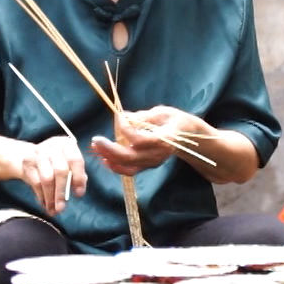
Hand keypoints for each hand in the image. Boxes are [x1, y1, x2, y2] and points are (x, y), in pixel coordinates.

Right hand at [17, 135, 87, 214]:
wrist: (33, 155)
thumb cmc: (58, 162)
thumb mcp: (70, 164)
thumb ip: (77, 175)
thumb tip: (78, 191)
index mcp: (67, 145)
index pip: (75, 160)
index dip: (78, 178)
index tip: (79, 194)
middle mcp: (53, 146)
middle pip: (59, 170)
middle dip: (61, 192)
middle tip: (61, 208)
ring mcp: (38, 153)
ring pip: (46, 179)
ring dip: (50, 197)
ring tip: (54, 210)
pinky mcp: (27, 162)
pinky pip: (35, 183)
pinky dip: (41, 196)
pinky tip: (45, 205)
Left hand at [91, 105, 210, 176]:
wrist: (188, 137)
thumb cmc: (174, 120)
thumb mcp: (163, 112)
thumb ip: (143, 116)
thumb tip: (123, 117)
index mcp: (165, 139)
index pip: (140, 139)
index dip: (126, 129)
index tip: (118, 116)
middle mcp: (159, 154)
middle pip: (130, 157)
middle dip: (110, 149)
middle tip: (96, 139)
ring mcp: (153, 162)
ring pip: (128, 166)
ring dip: (109, 157)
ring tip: (96, 146)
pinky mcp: (148, 166)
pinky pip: (130, 170)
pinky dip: (115, 166)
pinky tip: (104, 158)